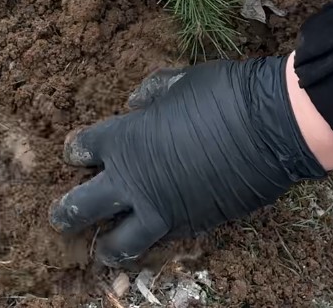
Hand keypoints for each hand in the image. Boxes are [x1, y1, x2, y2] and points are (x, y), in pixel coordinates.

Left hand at [49, 55, 332, 265]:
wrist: (272, 128)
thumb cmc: (224, 95)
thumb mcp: (180, 82)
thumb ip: (152, 94)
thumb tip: (135, 101)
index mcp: (125, 140)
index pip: (84, 150)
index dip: (78, 151)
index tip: (78, 153)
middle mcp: (133, 181)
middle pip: (82, 207)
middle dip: (67, 214)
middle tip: (61, 218)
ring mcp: (161, 210)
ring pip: (119, 243)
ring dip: (107, 246)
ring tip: (103, 249)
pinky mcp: (191, 227)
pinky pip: (161, 241)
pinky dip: (153, 241)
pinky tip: (152, 239)